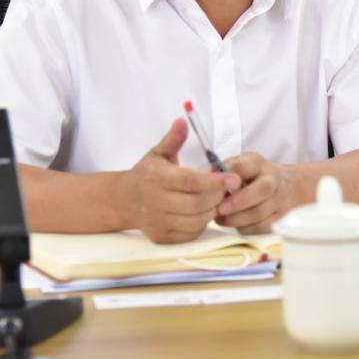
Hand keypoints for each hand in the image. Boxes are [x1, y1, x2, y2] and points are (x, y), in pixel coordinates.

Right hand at [126, 118, 241, 243]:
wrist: (125, 200)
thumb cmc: (148, 173)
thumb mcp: (158, 153)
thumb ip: (173, 138)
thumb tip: (182, 121)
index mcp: (156, 178)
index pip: (190, 181)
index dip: (214, 181)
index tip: (234, 178)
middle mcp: (155, 202)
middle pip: (197, 203)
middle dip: (217, 195)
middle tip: (226, 187)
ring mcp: (158, 222)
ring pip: (197, 220)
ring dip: (212, 209)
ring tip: (215, 197)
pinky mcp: (162, 237)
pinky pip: (191, 233)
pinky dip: (202, 222)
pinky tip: (201, 210)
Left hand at [215, 152, 304, 234]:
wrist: (286, 186)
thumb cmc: (255, 176)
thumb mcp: (241, 164)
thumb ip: (224, 169)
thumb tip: (208, 177)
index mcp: (258, 163)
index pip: (245, 166)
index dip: (229, 176)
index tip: (215, 185)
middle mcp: (273, 179)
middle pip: (261, 190)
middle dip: (238, 202)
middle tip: (220, 209)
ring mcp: (280, 199)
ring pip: (260, 213)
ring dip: (237, 218)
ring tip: (221, 218)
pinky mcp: (281, 217)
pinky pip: (262, 227)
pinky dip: (245, 227)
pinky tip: (234, 223)